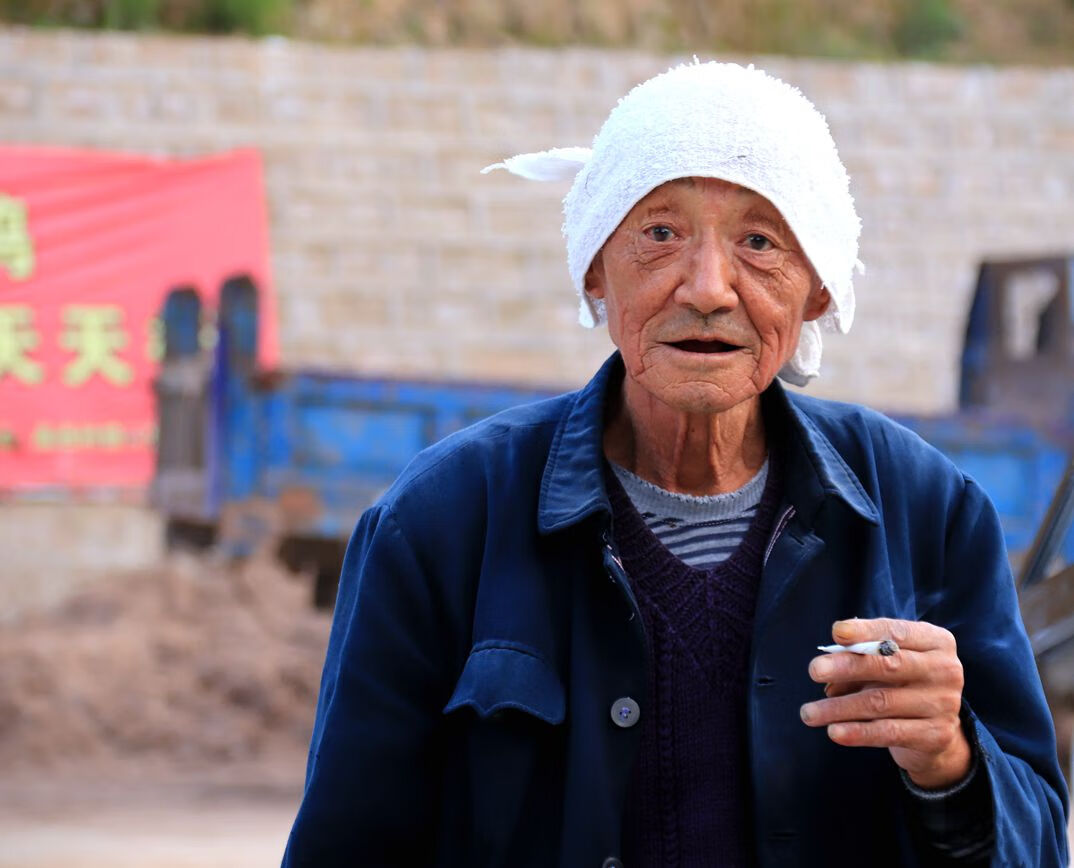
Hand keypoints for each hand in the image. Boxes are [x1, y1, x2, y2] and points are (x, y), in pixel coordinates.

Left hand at [799, 618, 970, 789]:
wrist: (935, 733)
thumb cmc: (902, 683)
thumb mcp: (887, 663)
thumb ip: (861, 658)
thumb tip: (826, 669)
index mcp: (936, 641)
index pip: (897, 631)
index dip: (865, 631)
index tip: (836, 633)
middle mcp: (945, 670)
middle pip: (889, 665)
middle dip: (847, 666)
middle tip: (814, 670)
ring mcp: (944, 704)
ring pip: (881, 702)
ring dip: (839, 707)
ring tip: (809, 713)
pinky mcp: (936, 736)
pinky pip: (889, 732)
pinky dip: (858, 732)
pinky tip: (834, 732)